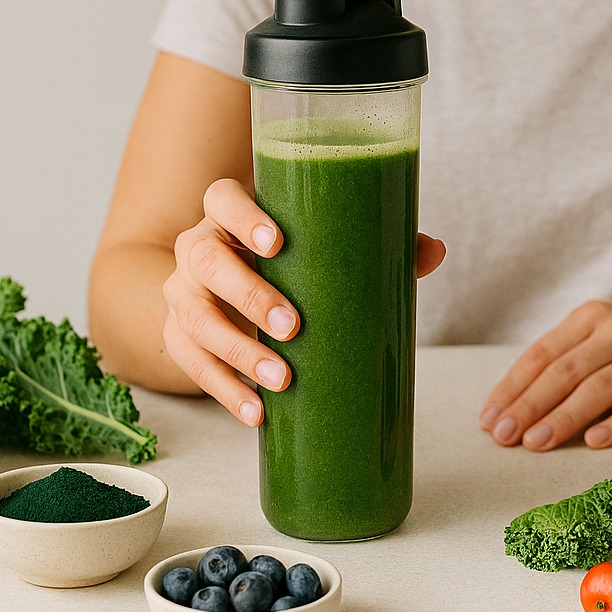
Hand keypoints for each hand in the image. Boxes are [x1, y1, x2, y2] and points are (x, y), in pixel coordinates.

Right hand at [162, 178, 445, 426]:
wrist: (221, 289)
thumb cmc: (285, 260)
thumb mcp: (319, 246)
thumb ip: (373, 242)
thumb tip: (434, 251)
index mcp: (227, 214)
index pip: (221, 198)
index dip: (242, 217)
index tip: (275, 243)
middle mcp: (196, 248)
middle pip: (206, 262)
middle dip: (248, 296)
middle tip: (292, 326)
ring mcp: (182, 294)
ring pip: (196, 319)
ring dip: (237, 353)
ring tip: (281, 381)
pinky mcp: (178, 337)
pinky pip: (191, 365)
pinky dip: (224, 391)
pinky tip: (255, 413)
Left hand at [478, 300, 611, 450]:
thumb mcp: (603, 335)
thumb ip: (566, 360)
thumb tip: (514, 404)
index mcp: (593, 317)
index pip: (542, 354)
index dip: (512, 387)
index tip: (488, 418)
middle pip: (565, 372)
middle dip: (529, 406)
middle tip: (503, 436)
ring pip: (600, 388)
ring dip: (563, 418)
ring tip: (535, 443)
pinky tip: (593, 442)